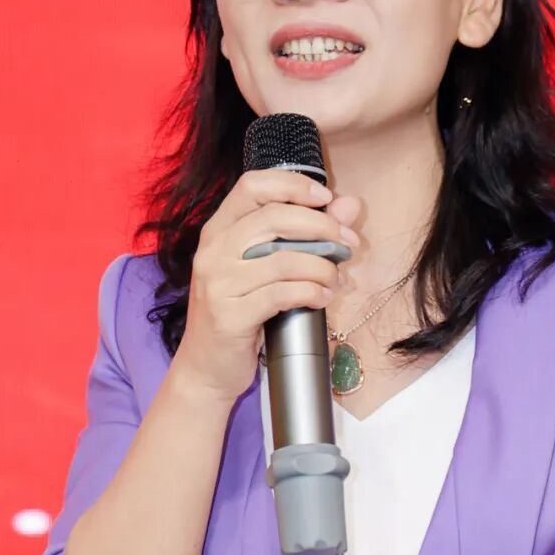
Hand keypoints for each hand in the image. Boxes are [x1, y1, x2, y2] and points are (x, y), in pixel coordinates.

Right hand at [171, 169, 361, 403]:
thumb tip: (349, 205)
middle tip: (348, 242)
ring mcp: (218, 284)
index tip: (325, 197)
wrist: (205, 368)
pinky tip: (324, 298)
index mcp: (218, 231)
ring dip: (323, 267)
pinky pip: (282, 294)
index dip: (293, 185)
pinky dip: (312, 292)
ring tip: (338, 279)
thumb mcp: (267, 269)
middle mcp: (213, 251)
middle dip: (322, 227)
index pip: (252, 186)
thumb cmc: (239, 313)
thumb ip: (306, 234)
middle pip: (274, 218)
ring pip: (283, 259)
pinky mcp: (230, 316)